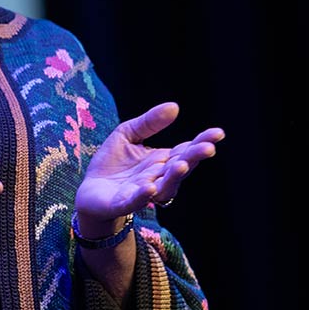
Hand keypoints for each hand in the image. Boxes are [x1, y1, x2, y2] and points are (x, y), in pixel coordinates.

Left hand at [74, 103, 223, 232]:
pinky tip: (150, 187)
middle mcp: (158, 177)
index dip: (202, 142)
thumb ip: (149, 122)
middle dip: (194, 158)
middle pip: (180, 167)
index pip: (185, 150)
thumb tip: (174, 106)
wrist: (90, 191)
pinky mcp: (123, 203)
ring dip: (174, 176)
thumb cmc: (113, 162)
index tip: (218, 133)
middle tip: (208, 148)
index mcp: (162, 160)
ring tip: (183, 164)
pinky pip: (136, 201)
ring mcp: (143, 192)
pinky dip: (144, 195)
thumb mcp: (128, 133)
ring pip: (164, 186)